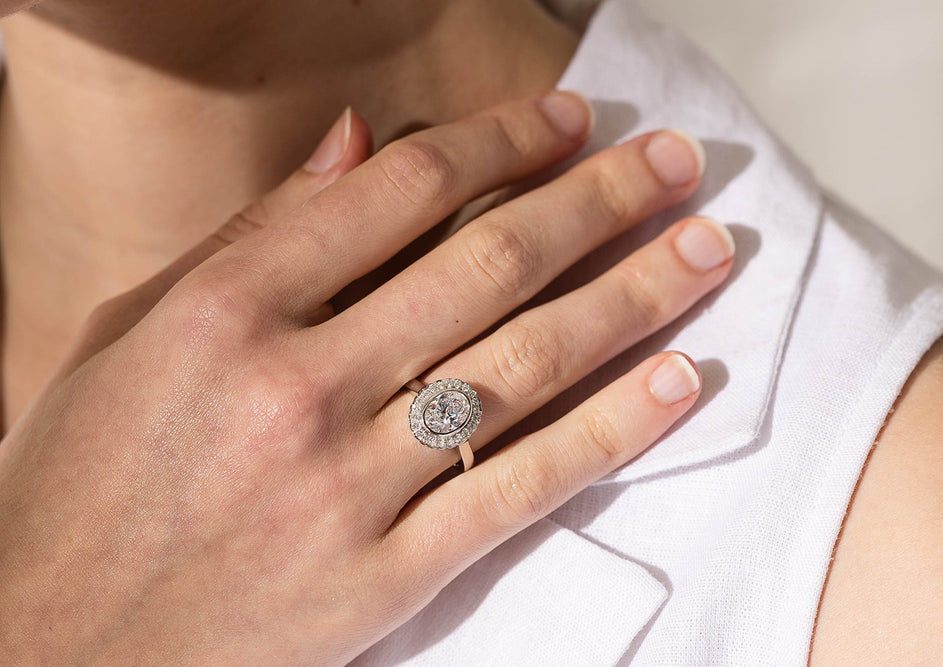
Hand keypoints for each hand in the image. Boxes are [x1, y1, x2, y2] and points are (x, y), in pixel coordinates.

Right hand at [0, 91, 732, 662]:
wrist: (60, 650)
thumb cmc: (85, 486)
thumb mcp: (135, 336)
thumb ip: (252, 236)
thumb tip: (357, 143)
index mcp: (226, 312)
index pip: (402, 193)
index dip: (502, 143)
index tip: (568, 120)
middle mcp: (296, 387)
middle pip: (487, 266)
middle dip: (597, 202)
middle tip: (673, 165)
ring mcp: (349, 487)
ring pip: (526, 366)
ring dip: (632, 297)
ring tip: (705, 250)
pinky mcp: (388, 577)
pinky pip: (523, 487)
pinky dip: (611, 429)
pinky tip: (678, 380)